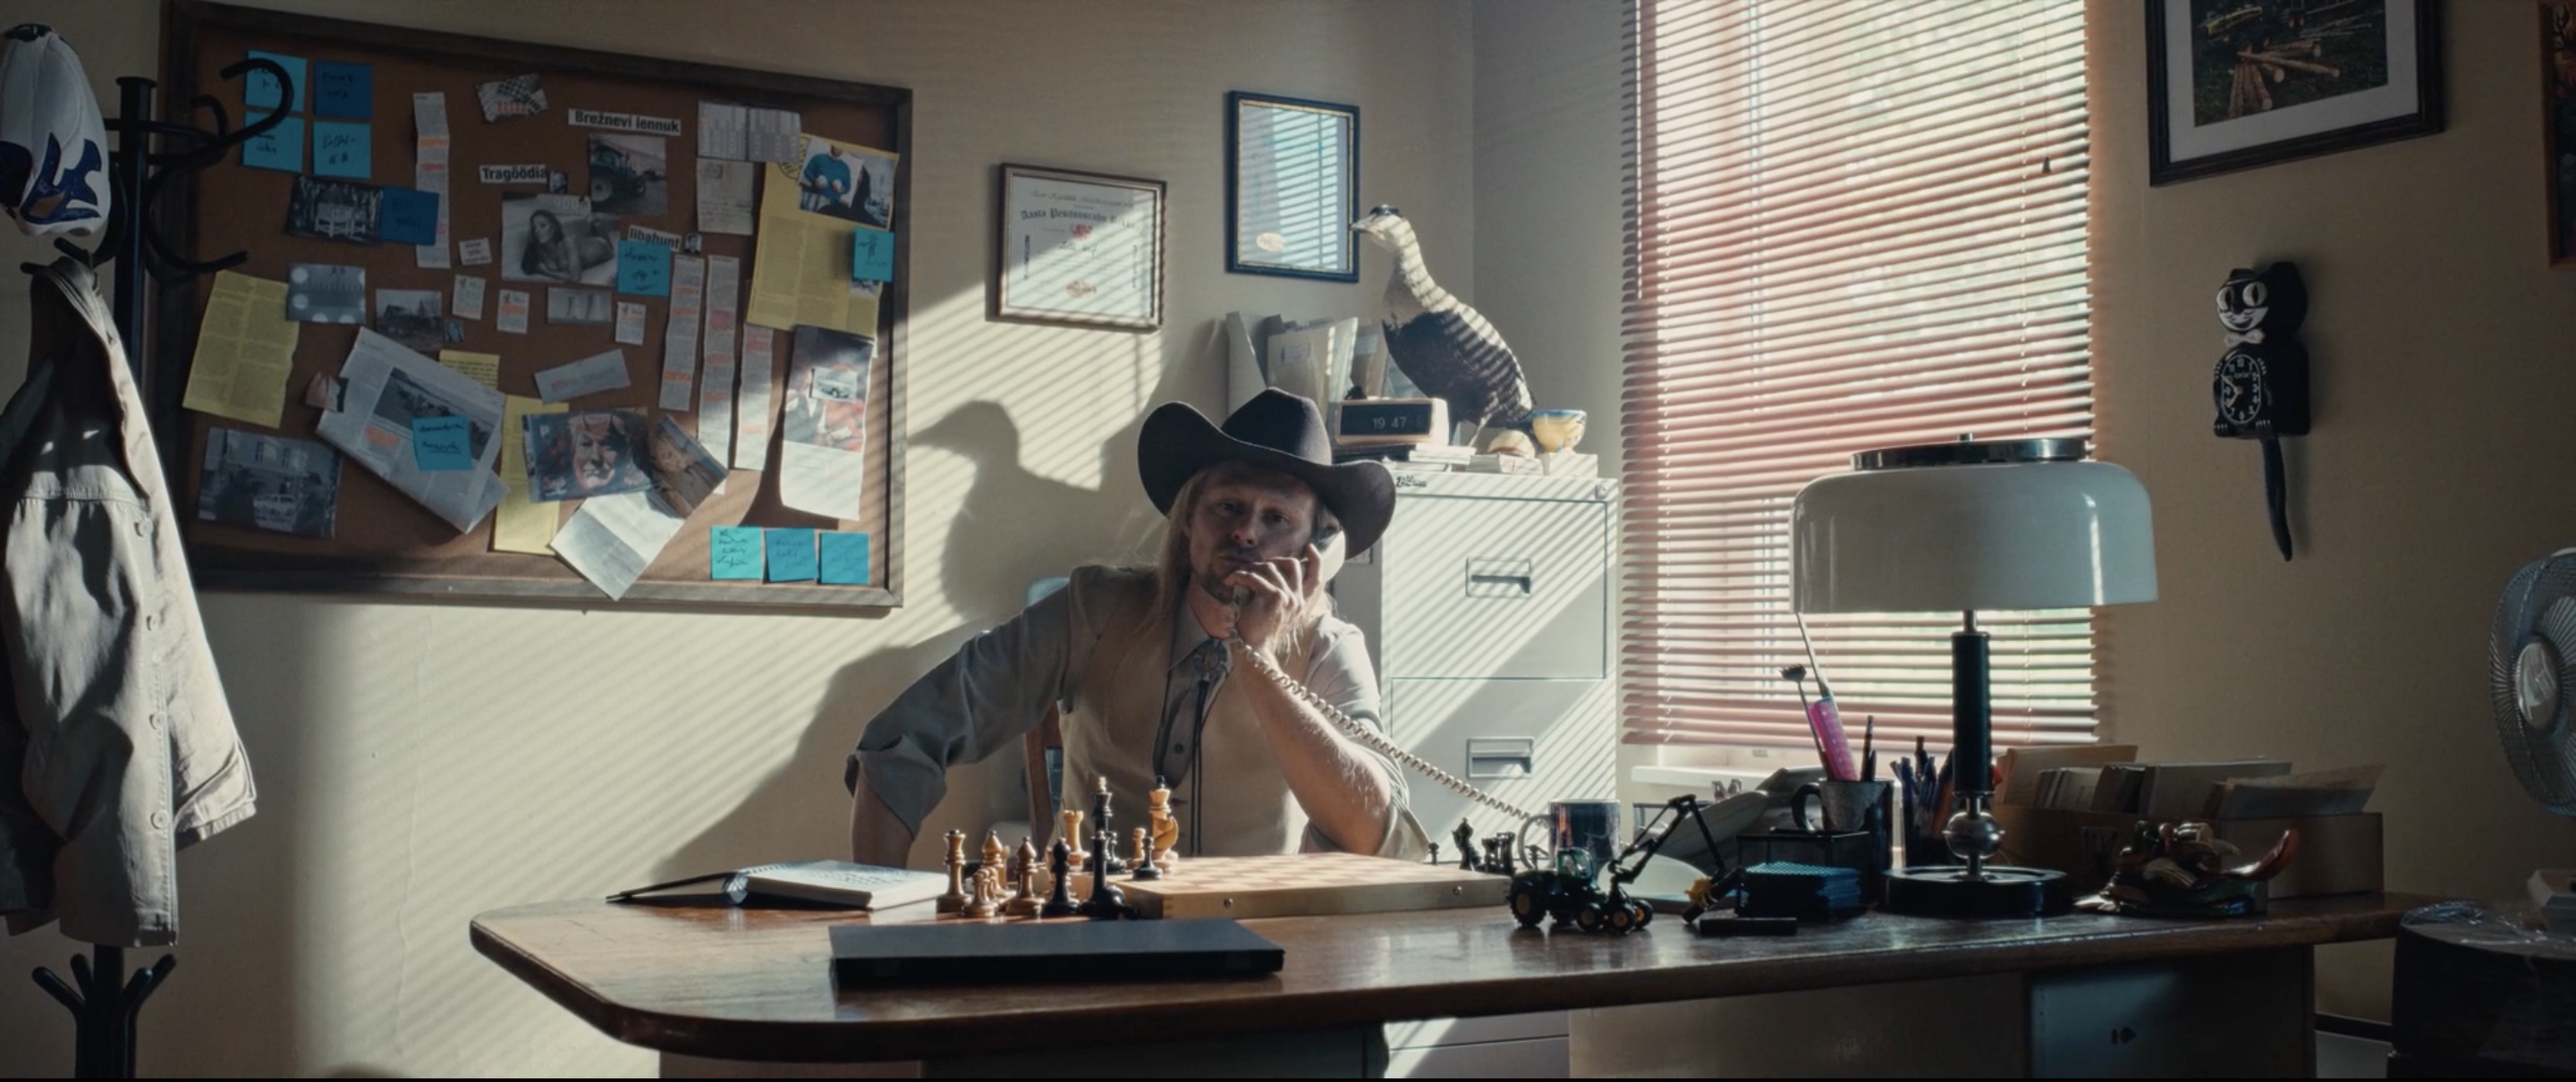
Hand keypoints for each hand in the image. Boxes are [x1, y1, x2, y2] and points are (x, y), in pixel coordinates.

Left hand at [1225, 543, 1321, 657]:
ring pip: (1270, 568)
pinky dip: (1240, 576)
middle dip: (1274, 559)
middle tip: (1256, 565)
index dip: (1316, 560)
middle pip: (1293, 565)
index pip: (1317, 578)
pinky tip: (1231, 581)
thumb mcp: (1277, 612)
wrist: (1254, 649)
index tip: (1310, 547)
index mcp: (1302, 604)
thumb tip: (1272, 571)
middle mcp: (1298, 600)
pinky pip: (1255, 578)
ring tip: (1238, 577)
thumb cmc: (1260, 631)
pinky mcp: (1275, 598)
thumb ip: (1282, 594)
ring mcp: (1288, 598)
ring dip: (1251, 569)